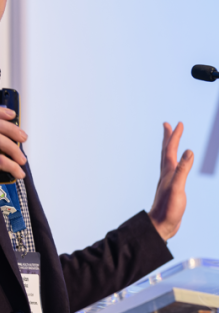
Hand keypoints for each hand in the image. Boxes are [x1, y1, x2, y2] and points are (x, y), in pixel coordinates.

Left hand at [148, 122, 193, 240]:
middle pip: (166, 151)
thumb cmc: (168, 208)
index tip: (177, 123)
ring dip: (170, 148)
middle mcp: (166, 173)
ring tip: (172, 141)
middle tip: (168, 124)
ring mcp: (167, 181)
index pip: (170, 149)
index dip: (174, 136)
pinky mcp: (171, 188)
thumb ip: (183, 170)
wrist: (160, 225)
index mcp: (167, 171)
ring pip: (168, 159)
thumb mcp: (178, 187)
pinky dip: (175, 162)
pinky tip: (177, 166)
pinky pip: (173, 169)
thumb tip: (189, 151)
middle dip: (168, 137)